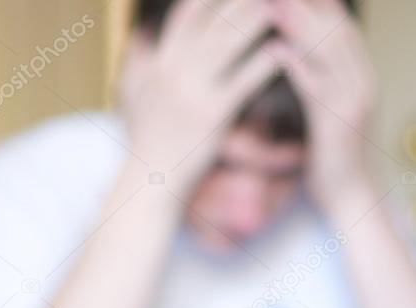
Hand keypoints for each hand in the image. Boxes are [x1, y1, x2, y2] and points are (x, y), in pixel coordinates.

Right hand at [119, 0, 282, 194]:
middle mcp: (173, 72)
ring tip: (279, 8)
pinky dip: (265, 63)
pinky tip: (283, 52)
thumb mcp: (132, 96)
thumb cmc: (147, 141)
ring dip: (255, 19)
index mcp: (158, 64)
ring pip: (227, 42)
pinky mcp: (213, 115)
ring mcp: (192, 92)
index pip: (186, 15)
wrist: (151, 181)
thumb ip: (137, 61)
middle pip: (211, 20)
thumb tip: (142, 33)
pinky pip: (243, 81)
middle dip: (239, 1)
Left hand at [271, 0, 378, 209]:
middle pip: (335, 25)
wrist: (351, 198)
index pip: (339, 22)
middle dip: (305, 3)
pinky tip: (275, 50)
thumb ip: (315, 77)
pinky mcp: (340, 123)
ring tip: (269, 3)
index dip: (316, 2)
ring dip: (297, 22)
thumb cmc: (333, 156)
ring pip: (328, 48)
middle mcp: (363, 80)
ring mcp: (354, 100)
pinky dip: (297, 65)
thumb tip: (291, 49)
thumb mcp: (327, 109)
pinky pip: (318, 87)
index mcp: (360, 73)